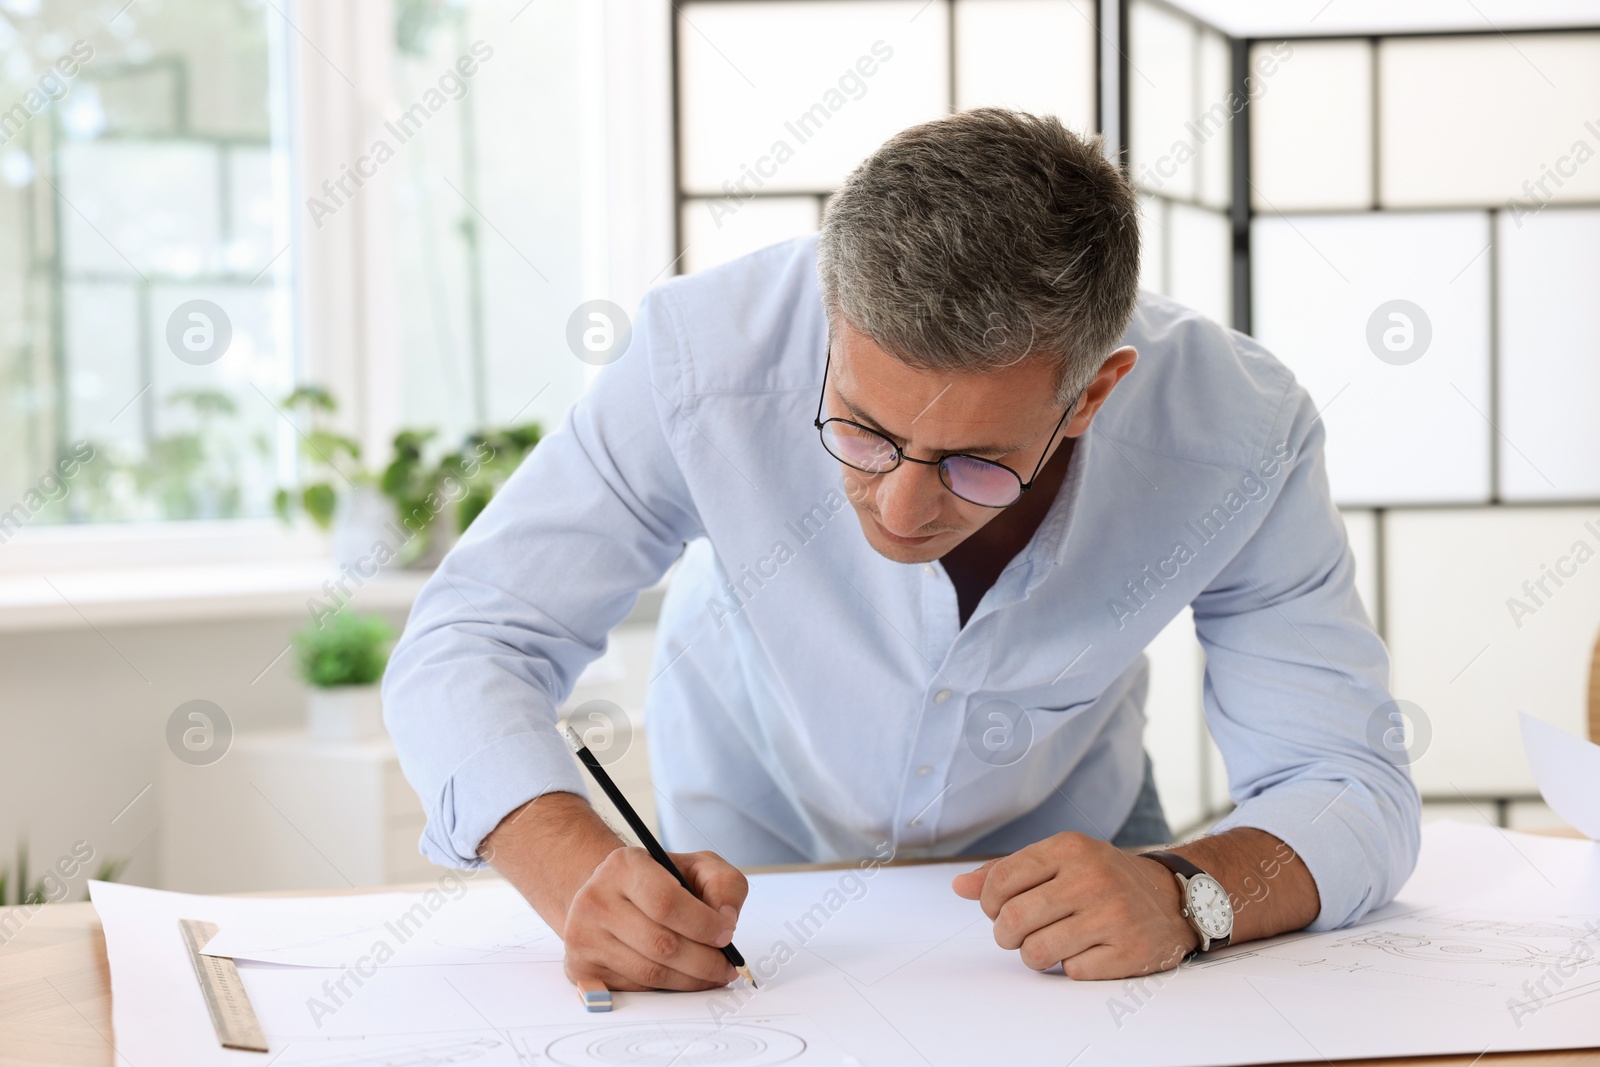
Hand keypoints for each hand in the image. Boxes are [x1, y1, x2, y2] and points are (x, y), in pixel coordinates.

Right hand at [562, 846, 749, 991]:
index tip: (727, 934)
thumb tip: (726, 920)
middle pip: (661, 944)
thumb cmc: (659, 882)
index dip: (703, 924)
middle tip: (727, 965)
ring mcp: (583, 936)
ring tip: (712, 974)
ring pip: (649, 973)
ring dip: (691, 980)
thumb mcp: (697, 867)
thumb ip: (723, 884)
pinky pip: (635, 989)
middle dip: (704, 961)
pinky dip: (667, 988)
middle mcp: (595, 898)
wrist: (611, 896)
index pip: (666, 902)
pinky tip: (684, 978)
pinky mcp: (581, 967)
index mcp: (623, 865)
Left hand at [951, 831, 1199, 979]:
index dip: (989, 903)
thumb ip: (1007, 872)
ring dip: (1035, 955)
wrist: (1174, 898)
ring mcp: (1112, 915)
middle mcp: (1091, 877)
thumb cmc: (1102, 879)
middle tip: (1019, 934)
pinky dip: (1071, 966)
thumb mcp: (1060, 861)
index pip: (1000, 880)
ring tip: (1049, 944)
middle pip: (1012, 921)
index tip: (1000, 909)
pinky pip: (1070, 971)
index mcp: (1069, 848)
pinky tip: (1086, 950)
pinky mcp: (1128, 951)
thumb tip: (958, 886)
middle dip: (1006, 935)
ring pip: (1036, 952)